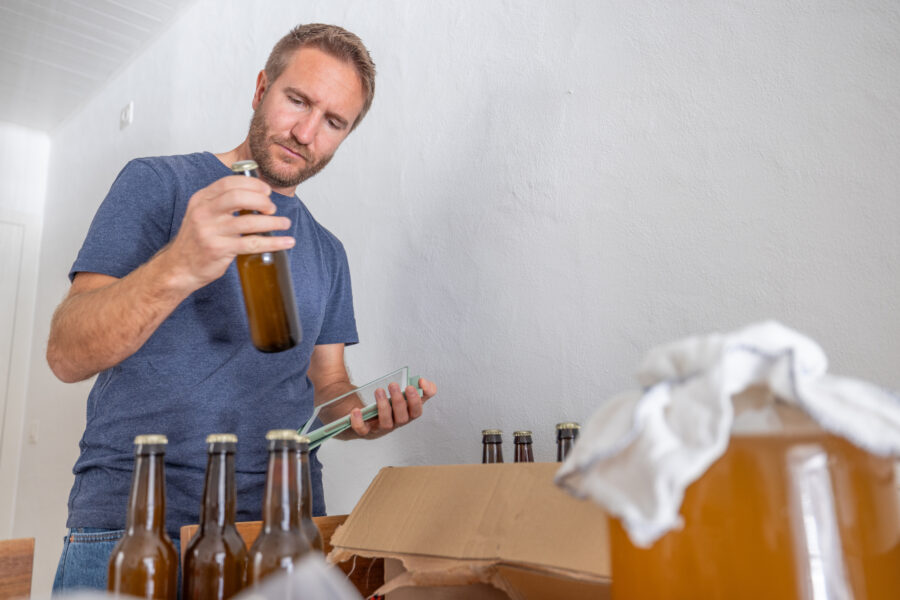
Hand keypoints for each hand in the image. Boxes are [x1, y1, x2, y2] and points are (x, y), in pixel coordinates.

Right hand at [163, 175, 295, 291]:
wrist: (179, 267)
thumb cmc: (197, 240)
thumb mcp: (203, 214)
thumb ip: (222, 202)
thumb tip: (256, 194)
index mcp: (201, 199)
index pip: (229, 183)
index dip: (253, 184)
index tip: (266, 191)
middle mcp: (204, 212)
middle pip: (239, 197)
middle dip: (262, 200)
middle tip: (272, 209)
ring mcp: (211, 231)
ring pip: (249, 222)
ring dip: (273, 222)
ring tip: (285, 224)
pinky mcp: (219, 249)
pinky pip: (252, 243)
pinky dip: (273, 242)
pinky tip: (286, 242)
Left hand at [349, 377, 436, 437]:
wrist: (348, 409)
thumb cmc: (373, 400)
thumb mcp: (390, 389)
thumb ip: (402, 379)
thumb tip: (416, 376)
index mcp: (403, 413)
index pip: (418, 410)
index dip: (421, 398)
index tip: (419, 382)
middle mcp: (393, 423)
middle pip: (403, 418)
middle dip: (400, 401)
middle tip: (393, 384)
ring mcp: (377, 429)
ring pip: (386, 424)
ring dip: (384, 407)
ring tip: (378, 390)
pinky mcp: (361, 431)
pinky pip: (362, 430)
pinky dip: (360, 422)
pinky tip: (357, 410)